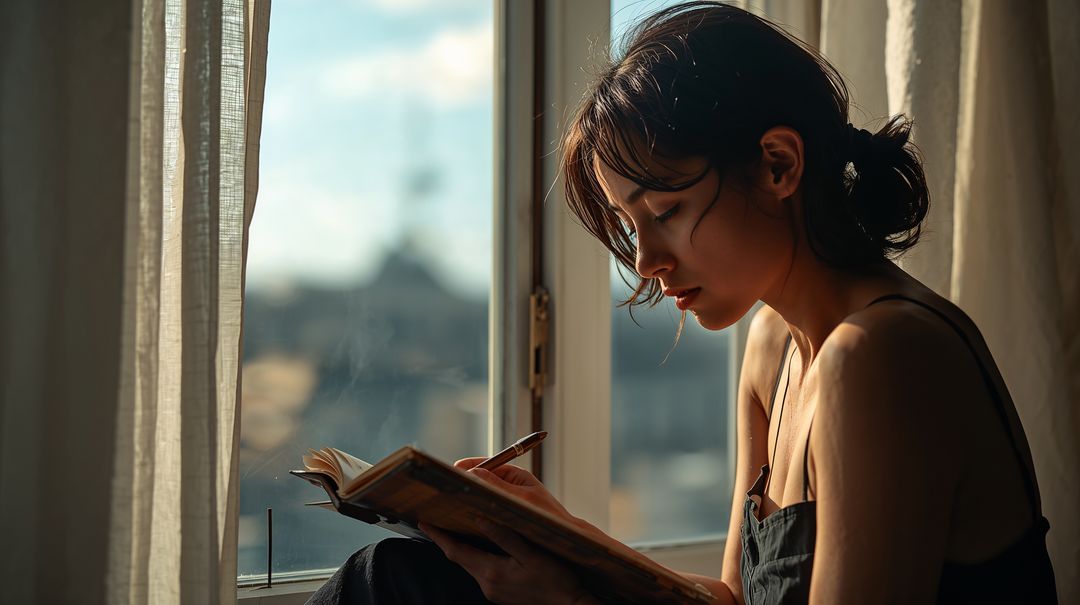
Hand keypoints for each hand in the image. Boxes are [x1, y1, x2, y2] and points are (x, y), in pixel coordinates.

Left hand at [419, 517, 595, 604]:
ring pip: (469, 564)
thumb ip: (504, 536)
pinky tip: (481, 545)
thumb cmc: (555, 580)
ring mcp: (493, 591)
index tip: (423, 521)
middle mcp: (487, 583)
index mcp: (491, 572)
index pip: (455, 551)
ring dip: (461, 547)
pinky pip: (481, 570)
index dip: (438, 535)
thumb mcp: (531, 554)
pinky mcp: (500, 593)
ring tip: (454, 527)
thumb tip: (479, 517)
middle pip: (459, 557)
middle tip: (435, 519)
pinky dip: (475, 555)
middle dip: (446, 539)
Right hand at [453, 458, 578, 524]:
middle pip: (482, 477)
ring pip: (483, 493)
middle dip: (466, 480)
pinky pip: (487, 506)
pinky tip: (465, 517)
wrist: (563, 538)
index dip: (469, 466)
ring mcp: (508, 499)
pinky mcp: (506, 513)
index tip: (453, 470)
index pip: (488, 463)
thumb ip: (496, 486)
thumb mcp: (520, 500)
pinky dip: (476, 508)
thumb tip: (472, 472)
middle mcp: (511, 484)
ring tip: (453, 500)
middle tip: (447, 485)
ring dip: (470, 495)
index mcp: (516, 475)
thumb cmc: (547, 518)